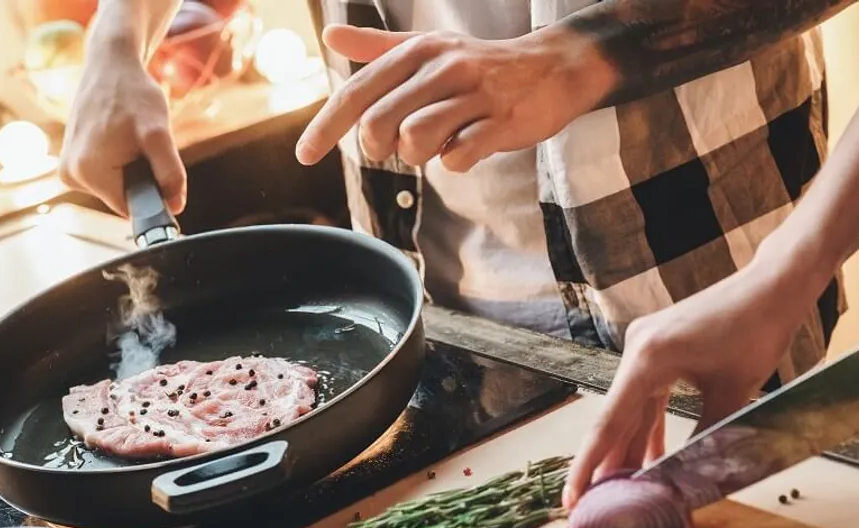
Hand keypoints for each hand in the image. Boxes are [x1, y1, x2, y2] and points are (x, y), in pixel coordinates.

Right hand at [59, 34, 185, 215]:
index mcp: (88, 173)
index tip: (158, 169)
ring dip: (129, 169)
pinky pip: (104, 176)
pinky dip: (117, 162)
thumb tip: (176, 206)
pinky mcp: (69, 161)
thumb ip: (170, 172)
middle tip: (142, 145)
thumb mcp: (159, 133)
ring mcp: (67, 169)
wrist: (110, 65)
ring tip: (128, 138)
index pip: (132, 208)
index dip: (153, 194)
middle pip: (122, 197)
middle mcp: (70, 175)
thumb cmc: (134, 94)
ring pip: (115, 187)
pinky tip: (117, 138)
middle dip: (140, 177)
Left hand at [294, 24, 613, 170]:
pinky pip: (460, 155)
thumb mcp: (429, 50)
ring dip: (419, 156)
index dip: (325, 127)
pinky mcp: (503, 120)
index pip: (356, 92)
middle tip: (399, 146)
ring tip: (437, 145)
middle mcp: (442, 67)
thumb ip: (379, 47)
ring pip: (416, 139)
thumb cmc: (483, 66)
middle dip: (380, 146)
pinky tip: (467, 148)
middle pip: (379, 122)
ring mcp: (475, 94)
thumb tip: (331, 34)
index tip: (304, 156)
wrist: (554, 67)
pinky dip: (456, 161)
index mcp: (417, 52)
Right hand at [562, 263, 816, 507]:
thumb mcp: (732, 394)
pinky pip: (647, 396)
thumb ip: (705, 437)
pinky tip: (652, 458)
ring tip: (623, 490)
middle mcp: (636, 349)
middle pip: (615, 417)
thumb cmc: (757, 332)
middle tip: (596, 505)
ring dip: (631, 447)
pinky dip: (650, 426)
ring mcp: (645, 347)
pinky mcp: (659, 348)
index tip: (571, 498)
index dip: (588, 466)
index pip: (610, 423)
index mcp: (648, 359)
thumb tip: (686, 480)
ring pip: (631, 409)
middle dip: (608, 463)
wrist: (773, 286)